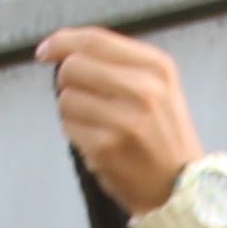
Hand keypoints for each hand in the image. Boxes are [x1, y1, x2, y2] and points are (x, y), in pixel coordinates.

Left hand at [37, 25, 205, 216]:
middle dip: (68, 80)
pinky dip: (75, 132)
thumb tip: (63, 49)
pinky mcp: (107, 147)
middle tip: (84, 97)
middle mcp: (144, 89)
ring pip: (66, 97)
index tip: (45, 50)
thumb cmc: (162, 134)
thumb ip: (117, 63)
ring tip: (98, 124)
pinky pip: (68, 126)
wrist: (181, 187)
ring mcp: (125, 119)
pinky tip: (98, 142)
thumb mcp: (158, 87)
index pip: (94, 40)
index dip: (62, 41)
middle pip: (73, 66)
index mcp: (157, 67)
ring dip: (72, 110)